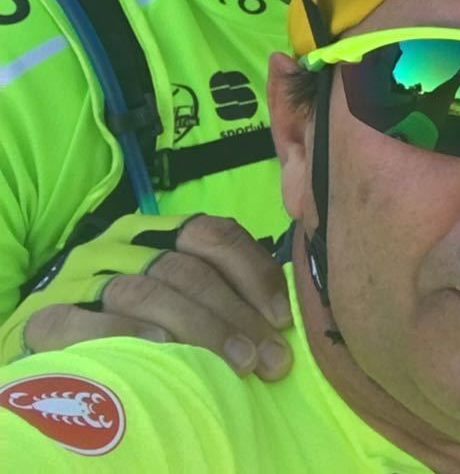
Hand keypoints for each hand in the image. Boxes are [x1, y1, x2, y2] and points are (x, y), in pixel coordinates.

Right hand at [8, 213, 291, 378]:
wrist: (47, 341)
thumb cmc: (128, 318)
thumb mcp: (173, 291)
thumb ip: (215, 291)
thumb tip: (276, 321)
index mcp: (156, 230)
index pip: (214, 233)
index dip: (253, 272)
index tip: (281, 318)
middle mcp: (119, 244)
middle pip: (188, 270)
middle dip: (237, 315)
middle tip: (270, 357)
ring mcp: (80, 277)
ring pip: (147, 292)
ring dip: (201, 328)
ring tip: (237, 363)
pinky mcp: (44, 315)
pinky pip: (85, 320)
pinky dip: (128, 332)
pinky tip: (164, 349)